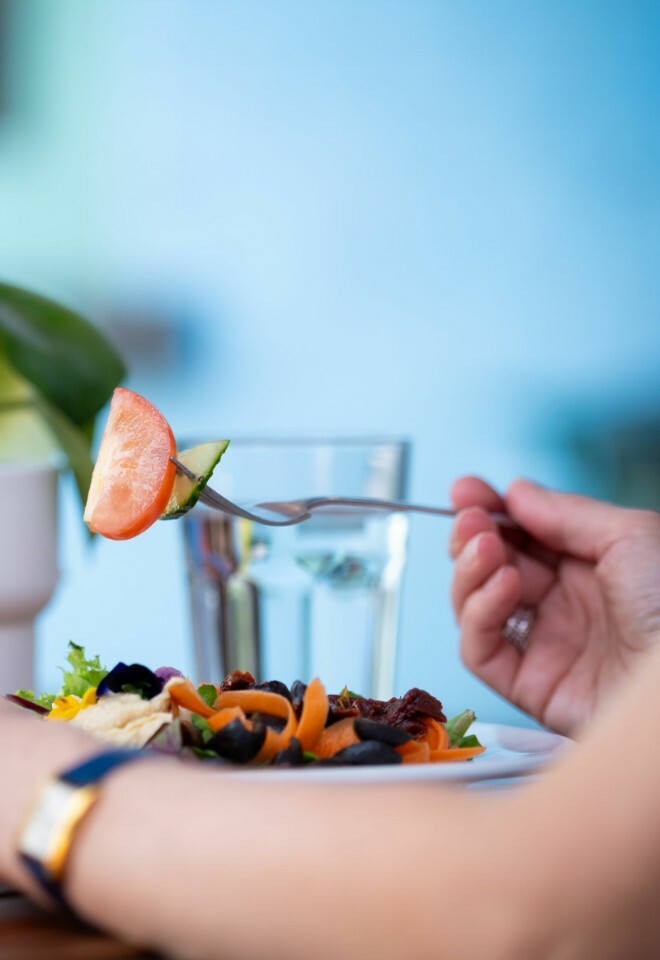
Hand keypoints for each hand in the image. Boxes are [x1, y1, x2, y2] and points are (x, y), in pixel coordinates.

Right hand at [449, 476, 659, 734]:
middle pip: (491, 568)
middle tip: (470, 520)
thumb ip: (565, 512)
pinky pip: (479, 651)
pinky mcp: (530, 687)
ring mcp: (545, 646)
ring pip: (475, 606)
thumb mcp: (629, 535)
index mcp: (589, 566)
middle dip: (471, 538)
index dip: (490, 511)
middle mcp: (563, 605)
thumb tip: (515, 492)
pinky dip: (478, 615)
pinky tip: (503, 586)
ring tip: (487, 549)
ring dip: (469, 572)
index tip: (465, 491)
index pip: (523, 535)